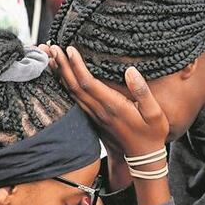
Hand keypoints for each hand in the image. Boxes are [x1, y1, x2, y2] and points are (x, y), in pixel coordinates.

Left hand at [49, 46, 168, 157]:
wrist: (142, 157)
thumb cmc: (151, 134)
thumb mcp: (155, 113)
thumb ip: (142, 91)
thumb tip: (130, 70)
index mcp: (112, 106)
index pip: (88, 83)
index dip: (77, 66)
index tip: (69, 49)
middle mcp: (98, 110)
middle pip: (73, 85)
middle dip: (62, 65)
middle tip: (50, 47)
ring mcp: (93, 115)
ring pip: (70, 92)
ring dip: (59, 74)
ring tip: (50, 57)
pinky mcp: (92, 117)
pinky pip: (74, 99)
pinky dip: (64, 85)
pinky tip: (59, 76)